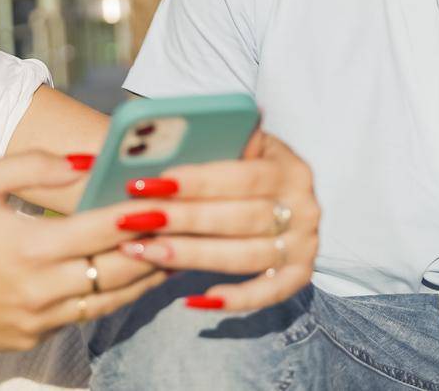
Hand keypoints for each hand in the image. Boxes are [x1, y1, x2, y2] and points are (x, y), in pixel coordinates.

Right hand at [0, 153, 168, 350]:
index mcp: (27, 247)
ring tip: (179, 250)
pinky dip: (114, 296)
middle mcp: (38, 289)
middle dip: (157, 246)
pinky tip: (136, 276)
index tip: (172, 198)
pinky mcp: (35, 337)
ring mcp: (38, 319)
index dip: (140, 214)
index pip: (100, 229)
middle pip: (117, 269)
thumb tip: (86, 162)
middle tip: (191, 225)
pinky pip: (86, 316)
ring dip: (146, 276)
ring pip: (110, 299)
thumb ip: (33, 166)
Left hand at [112, 130, 320, 311]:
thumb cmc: (244, 167)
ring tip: (143, 251)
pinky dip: (234, 299)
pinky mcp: (300, 274)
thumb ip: (210, 141)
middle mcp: (304, 206)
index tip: (152, 183)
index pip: (242, 175)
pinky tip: (192, 300)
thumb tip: (153, 137)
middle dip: (183, 219)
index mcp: (289, 167)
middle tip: (134, 219)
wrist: (283, 197)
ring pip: (245, 256)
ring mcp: (304, 243)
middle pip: (239, 218)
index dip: (197, 181)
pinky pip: (268, 293)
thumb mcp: (239, 145)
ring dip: (191, 256)